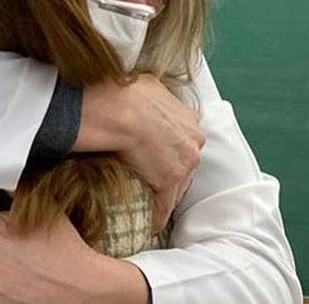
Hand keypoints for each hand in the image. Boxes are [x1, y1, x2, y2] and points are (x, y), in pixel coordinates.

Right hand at [76, 74, 203, 231]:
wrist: (116, 109)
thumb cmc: (122, 93)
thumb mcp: (146, 84)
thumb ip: (154, 94)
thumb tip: (144, 92)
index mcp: (187, 116)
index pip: (184, 139)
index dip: (170, 148)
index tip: (159, 156)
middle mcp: (192, 138)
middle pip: (185, 163)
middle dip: (171, 171)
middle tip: (152, 179)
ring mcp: (184, 161)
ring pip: (178, 185)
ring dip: (164, 195)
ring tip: (151, 205)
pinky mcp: (170, 180)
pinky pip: (165, 204)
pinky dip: (157, 215)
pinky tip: (150, 224)